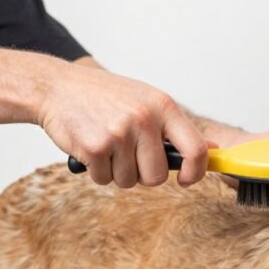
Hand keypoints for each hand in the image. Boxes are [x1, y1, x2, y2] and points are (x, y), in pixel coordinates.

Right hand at [37, 64, 207, 187]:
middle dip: (143, 174)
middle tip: (128, 154)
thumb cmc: (104, 96)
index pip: (196, 149)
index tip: (186, 179)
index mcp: (163, 106)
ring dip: (117, 171)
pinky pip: (104, 180)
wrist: (56, 87)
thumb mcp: (146, 101)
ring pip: (129, 181)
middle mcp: (144, 118)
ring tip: (107, 144)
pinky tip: (90, 146)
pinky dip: (97, 171)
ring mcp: (119, 133)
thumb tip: (212, 149)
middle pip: (158, 176)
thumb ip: (175, 127)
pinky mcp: (96, 148)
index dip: (196, 172)